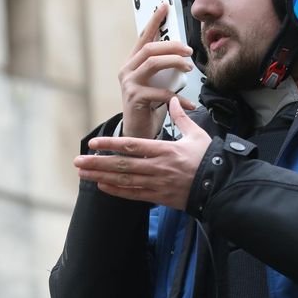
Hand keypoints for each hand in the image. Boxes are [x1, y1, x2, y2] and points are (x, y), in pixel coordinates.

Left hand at [75, 97, 212, 209]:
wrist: (220, 185)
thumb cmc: (209, 159)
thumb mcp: (197, 135)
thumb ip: (182, 118)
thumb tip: (174, 101)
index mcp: (165, 150)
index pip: (132, 146)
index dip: (111, 144)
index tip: (93, 143)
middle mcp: (157, 167)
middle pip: (121, 165)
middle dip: (97, 163)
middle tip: (77, 162)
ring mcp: (157, 184)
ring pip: (124, 181)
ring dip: (101, 177)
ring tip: (83, 174)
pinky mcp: (159, 197)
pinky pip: (134, 194)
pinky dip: (117, 191)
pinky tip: (102, 186)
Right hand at [120, 2, 195, 137]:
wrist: (138, 132)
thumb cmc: (150, 105)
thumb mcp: (157, 82)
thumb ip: (164, 68)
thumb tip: (183, 52)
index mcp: (133, 63)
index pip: (143, 37)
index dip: (154, 20)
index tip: (164, 5)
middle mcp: (127, 70)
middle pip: (150, 48)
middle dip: (172, 45)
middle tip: (190, 50)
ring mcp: (129, 83)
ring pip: (153, 62)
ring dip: (175, 62)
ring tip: (189, 69)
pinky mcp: (134, 98)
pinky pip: (161, 92)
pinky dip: (179, 97)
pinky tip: (190, 103)